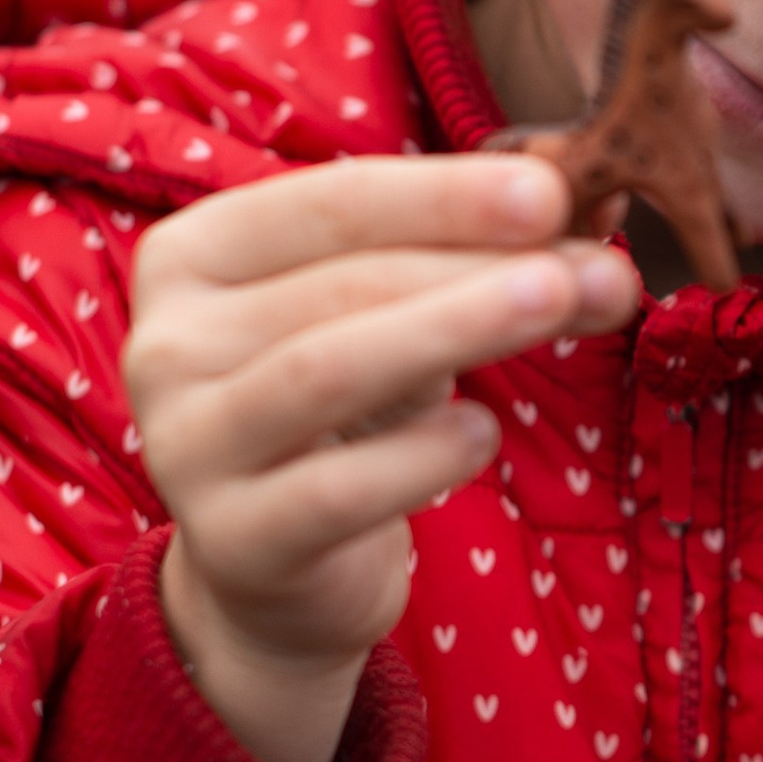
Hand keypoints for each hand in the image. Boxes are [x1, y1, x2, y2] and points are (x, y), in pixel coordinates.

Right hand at [126, 152, 634, 761]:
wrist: (277, 571)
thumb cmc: (343, 418)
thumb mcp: (390, 321)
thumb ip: (469, 264)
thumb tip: (594, 221)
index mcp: (194, 256)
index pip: (328, 202)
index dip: (444, 194)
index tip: (554, 190)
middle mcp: (167, 342)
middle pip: (340, 283)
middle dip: (477, 266)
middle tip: (595, 266)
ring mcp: (186, 444)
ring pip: (329, 369)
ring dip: (456, 329)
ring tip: (558, 307)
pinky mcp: (232, 539)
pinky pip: (336, 489)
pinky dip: (422, 455)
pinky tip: (483, 433)